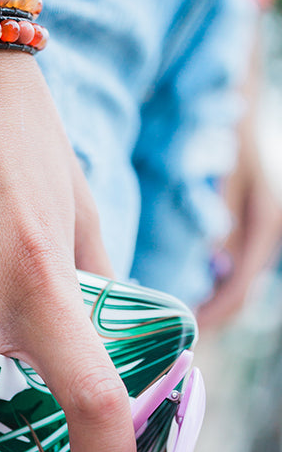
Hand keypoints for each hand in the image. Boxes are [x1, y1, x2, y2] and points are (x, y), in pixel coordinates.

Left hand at [196, 140, 281, 331]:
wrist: (245, 118)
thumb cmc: (231, 149)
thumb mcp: (227, 188)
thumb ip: (225, 228)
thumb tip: (218, 267)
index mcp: (266, 227)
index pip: (242, 286)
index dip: (216, 311)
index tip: (190, 326)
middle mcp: (269, 235)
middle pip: (245, 293)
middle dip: (216, 314)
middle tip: (182, 332)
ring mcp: (264, 236)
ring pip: (243, 284)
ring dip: (218, 304)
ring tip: (187, 319)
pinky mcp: (254, 233)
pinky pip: (240, 270)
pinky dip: (221, 287)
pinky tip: (199, 294)